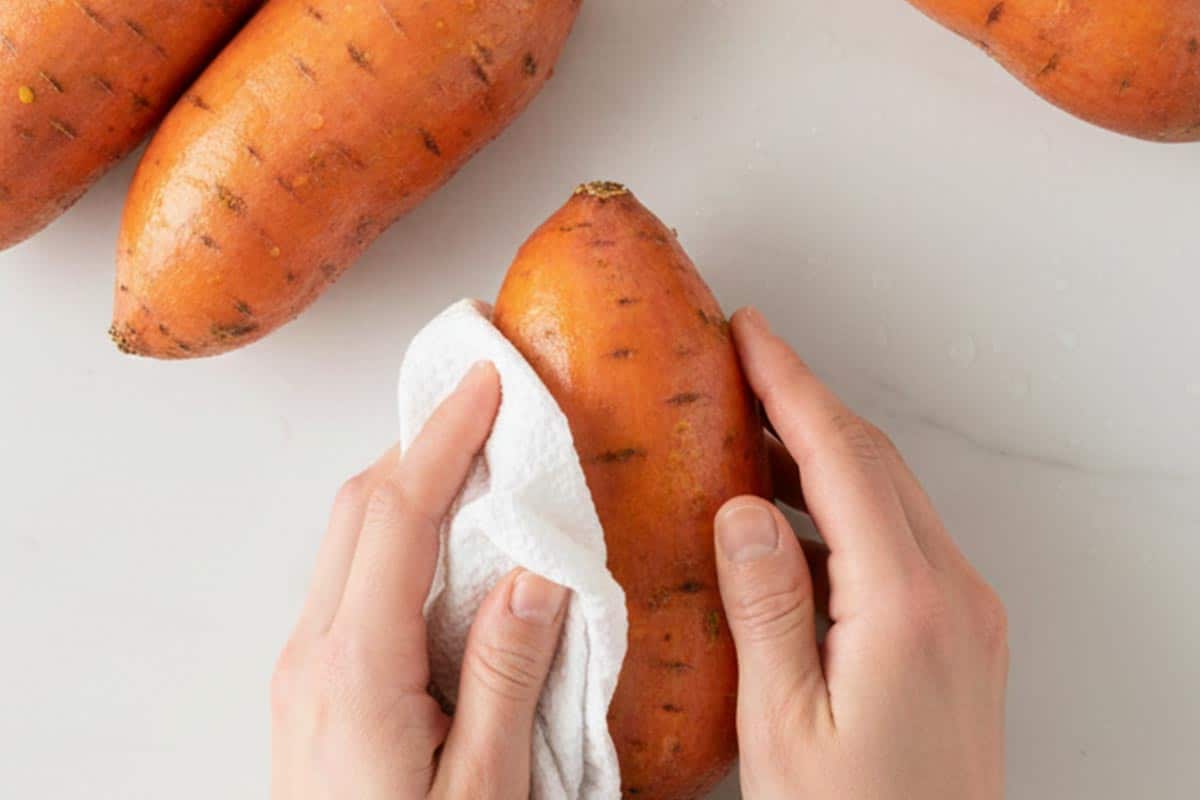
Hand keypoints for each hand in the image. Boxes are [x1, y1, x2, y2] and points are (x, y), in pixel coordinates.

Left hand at [270, 362, 569, 799]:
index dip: (443, 438)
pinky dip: (395, 532)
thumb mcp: (485, 793)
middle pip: (360, 508)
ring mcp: (304, 670)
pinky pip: (350, 578)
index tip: (487, 383)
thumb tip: (533, 573)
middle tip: (483, 396)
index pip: (396, 517)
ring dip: (407, 480)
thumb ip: (507, 677)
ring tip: (475, 452)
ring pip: (348, 538)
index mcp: (356, 671)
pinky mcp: (313, 686)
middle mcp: (315, 655)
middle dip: (421, 438)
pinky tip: (443, 539)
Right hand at [716, 309, 1008, 799]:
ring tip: (749, 432)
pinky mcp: (960, 635)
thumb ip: (765, 609)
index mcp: (905, 608)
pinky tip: (789, 521)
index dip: (791, 386)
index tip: (750, 335)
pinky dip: (843, 508)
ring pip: (889, 496)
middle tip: (744, 364)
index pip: (843, 461)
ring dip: (822, 454)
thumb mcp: (782, 725)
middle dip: (805, 402)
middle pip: (874, 463)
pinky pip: (899, 540)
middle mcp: (952, 596)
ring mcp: (965, 614)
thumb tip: (741, 510)